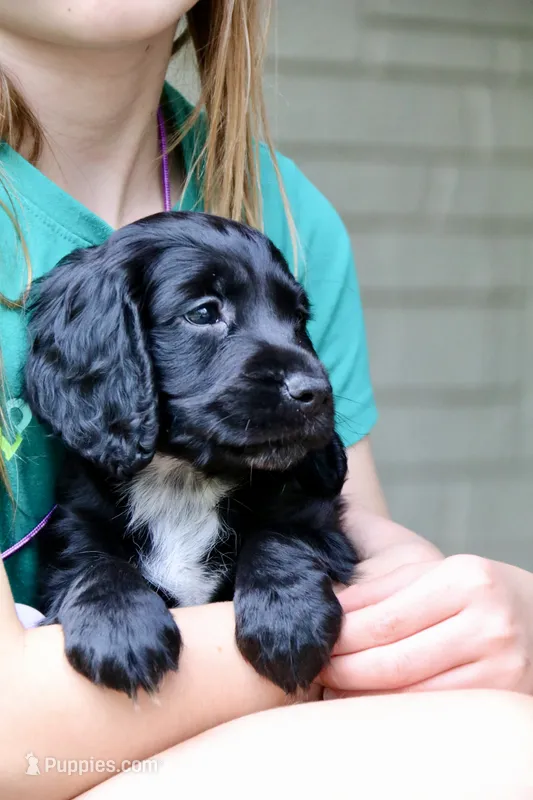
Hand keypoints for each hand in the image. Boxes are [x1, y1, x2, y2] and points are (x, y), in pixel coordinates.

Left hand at [320, 554, 532, 695]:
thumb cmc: (480, 592)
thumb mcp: (438, 573)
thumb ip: (385, 588)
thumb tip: (332, 608)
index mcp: (466, 580)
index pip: (387, 617)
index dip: (344, 634)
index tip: (317, 638)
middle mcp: (487, 625)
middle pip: (395, 660)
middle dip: (345, 668)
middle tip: (318, 666)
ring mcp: (499, 669)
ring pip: (411, 694)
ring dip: (363, 694)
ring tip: (335, 685)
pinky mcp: (501, 700)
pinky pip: (432, 712)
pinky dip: (394, 709)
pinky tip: (371, 700)